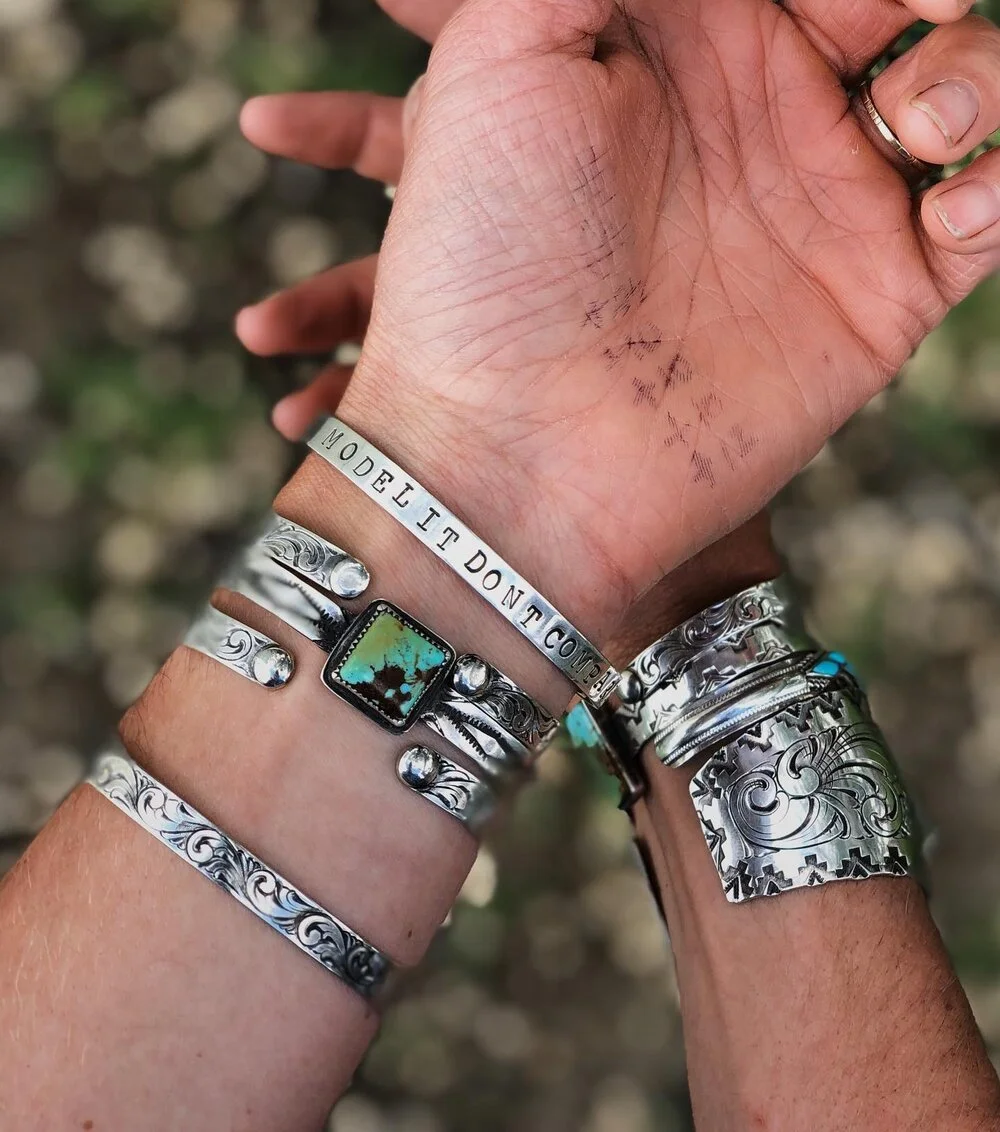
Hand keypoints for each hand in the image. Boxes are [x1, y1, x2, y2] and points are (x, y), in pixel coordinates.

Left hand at [239, 0, 999, 639]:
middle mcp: (756, 114)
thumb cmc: (481, 259)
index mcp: (674, 41)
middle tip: (909, 8)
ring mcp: (818, 204)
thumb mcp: (498, 58)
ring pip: (958, 88)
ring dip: (973, 74)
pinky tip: (951, 205)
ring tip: (920, 122)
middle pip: (886, 3)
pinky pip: (988, 211)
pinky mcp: (873, 294)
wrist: (519, 449)